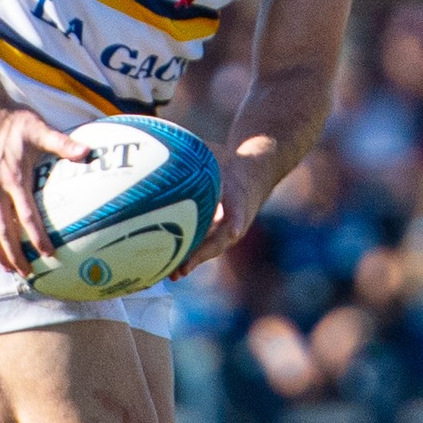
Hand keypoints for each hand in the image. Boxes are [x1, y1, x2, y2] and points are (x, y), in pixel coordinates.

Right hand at [0, 103, 91, 273]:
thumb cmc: (12, 118)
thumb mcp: (39, 128)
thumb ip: (63, 144)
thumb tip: (88, 153)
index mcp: (12, 178)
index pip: (26, 217)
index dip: (37, 239)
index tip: (48, 256)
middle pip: (3, 230)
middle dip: (14, 256)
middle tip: (26, 275)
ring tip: (7, 267)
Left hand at [179, 149, 272, 274]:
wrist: (255, 176)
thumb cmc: (233, 164)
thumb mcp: (221, 156)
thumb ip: (201, 156)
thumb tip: (173, 148)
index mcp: (240, 198)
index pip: (238, 209)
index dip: (235, 220)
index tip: (234, 230)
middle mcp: (237, 220)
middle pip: (220, 240)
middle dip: (202, 253)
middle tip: (185, 266)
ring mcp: (229, 232)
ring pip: (211, 249)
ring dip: (194, 261)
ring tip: (175, 274)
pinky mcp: (221, 236)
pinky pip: (205, 248)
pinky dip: (189, 257)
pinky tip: (167, 268)